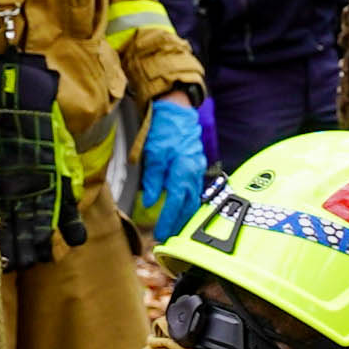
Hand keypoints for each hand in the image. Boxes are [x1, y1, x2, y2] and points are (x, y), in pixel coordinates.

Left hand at [139, 98, 214, 234]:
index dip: (168, 221)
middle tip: (168, 237)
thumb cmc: (165, 129)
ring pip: (193, 200)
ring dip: (184, 216)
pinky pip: (194, 190)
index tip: (160, 234)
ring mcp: (197, 170)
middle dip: (178, 224)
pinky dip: (188, 202)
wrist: (178, 111)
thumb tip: (151, 201)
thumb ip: (153, 179)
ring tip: (175, 228)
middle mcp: (193, 173)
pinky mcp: (196, 166)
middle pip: (188, 206)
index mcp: (182, 171)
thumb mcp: (153, 154)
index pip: (175, 203)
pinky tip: (182, 208)